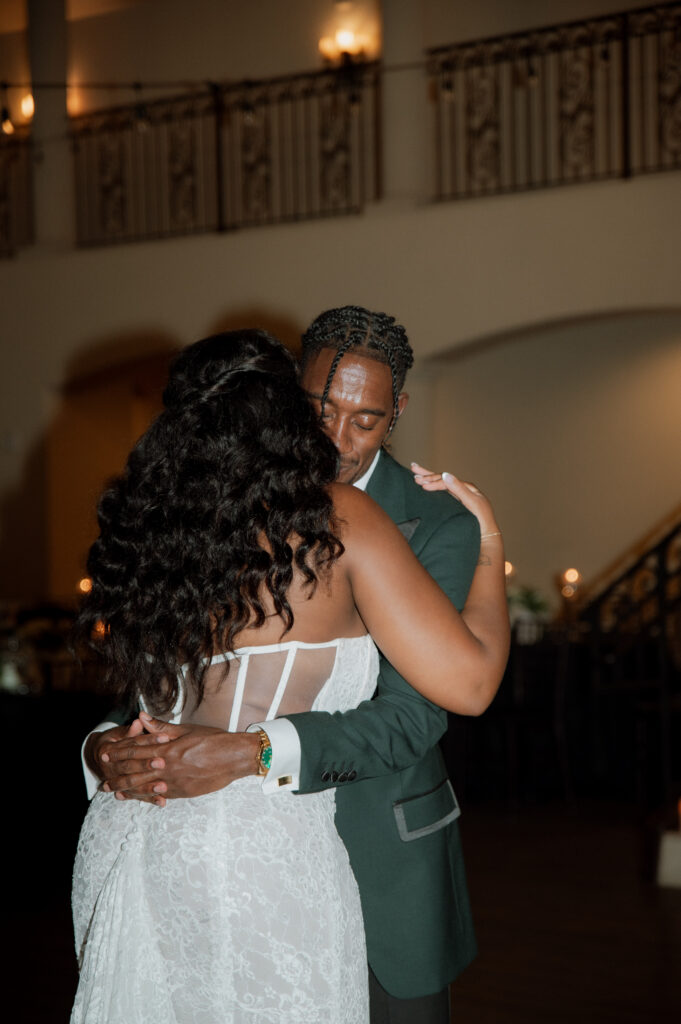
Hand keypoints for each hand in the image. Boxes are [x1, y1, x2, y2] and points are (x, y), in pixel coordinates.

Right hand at [88, 717, 171, 805]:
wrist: (98, 757)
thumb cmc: (114, 741)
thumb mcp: (119, 733)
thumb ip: (132, 730)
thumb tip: (140, 719)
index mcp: (108, 750)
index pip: (132, 744)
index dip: (149, 740)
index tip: (165, 737)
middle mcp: (109, 768)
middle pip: (130, 766)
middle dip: (146, 765)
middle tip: (163, 762)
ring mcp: (115, 782)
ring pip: (132, 785)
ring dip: (148, 787)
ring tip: (164, 786)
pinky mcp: (125, 791)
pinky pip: (137, 796)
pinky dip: (150, 799)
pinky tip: (162, 802)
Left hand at [102, 712, 259, 804]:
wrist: (234, 757)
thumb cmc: (214, 740)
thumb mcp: (186, 729)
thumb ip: (162, 727)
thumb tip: (142, 717)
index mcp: (167, 749)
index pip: (137, 750)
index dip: (119, 753)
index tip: (106, 755)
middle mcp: (168, 767)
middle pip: (136, 771)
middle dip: (118, 775)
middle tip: (103, 781)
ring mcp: (175, 781)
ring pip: (145, 786)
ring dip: (128, 789)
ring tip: (115, 792)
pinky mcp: (183, 792)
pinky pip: (161, 795)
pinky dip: (147, 797)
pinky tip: (139, 799)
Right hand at [411, 462, 500, 539]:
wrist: (485, 536)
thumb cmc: (481, 521)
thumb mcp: (471, 502)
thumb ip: (459, 489)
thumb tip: (446, 474)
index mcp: (467, 487)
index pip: (447, 481)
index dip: (434, 482)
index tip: (422, 486)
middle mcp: (463, 489)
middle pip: (442, 478)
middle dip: (427, 474)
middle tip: (413, 469)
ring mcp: (459, 496)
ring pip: (440, 483)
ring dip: (428, 476)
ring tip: (414, 469)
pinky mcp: (455, 503)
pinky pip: (442, 491)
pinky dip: (433, 485)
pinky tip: (425, 482)